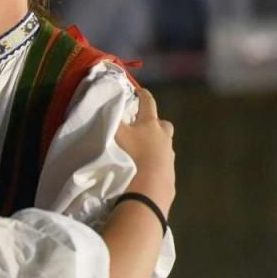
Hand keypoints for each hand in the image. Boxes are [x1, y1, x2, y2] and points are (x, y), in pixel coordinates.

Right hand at [114, 88, 175, 211]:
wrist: (150, 187)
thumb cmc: (132, 155)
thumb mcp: (116, 134)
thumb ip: (111, 120)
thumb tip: (106, 106)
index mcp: (151, 124)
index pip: (148, 103)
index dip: (142, 95)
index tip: (138, 90)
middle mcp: (163, 137)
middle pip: (163, 124)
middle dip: (155, 122)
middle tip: (143, 126)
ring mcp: (169, 155)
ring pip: (164, 144)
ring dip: (155, 144)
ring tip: (141, 150)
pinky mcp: (170, 172)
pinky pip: (162, 162)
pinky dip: (155, 162)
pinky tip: (144, 168)